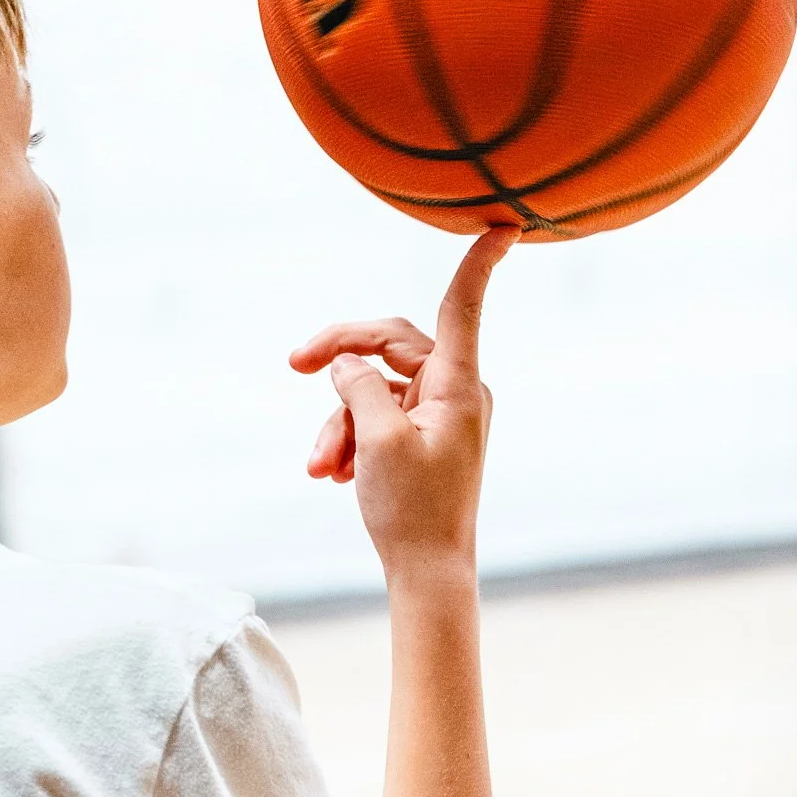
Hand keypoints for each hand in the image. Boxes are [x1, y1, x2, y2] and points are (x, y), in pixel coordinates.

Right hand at [289, 227, 514, 578]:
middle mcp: (453, 390)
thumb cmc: (412, 510)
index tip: (503, 224)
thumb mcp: (376, 440)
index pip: (462, 307)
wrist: (427, 572)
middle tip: (293, 363)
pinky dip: (349, 438)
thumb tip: (344, 362)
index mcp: (457, 384)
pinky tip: (332, 473)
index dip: (478, 262)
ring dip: (337, 422)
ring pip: (372, 389)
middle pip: (388, 344)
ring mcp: (437, 414)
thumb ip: (357, 386)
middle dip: (339, 363)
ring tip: (320, 467)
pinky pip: (376, 417)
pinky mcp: (420, 436)